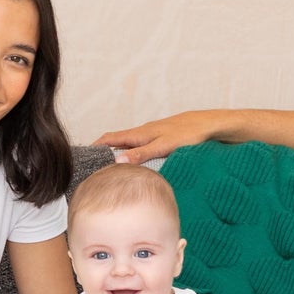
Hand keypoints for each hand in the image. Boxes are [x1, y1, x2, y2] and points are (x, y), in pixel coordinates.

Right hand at [93, 110, 223, 164]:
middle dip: (103, 152)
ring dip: (118, 154)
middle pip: (117, 142)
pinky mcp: (163, 139)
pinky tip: (135, 164)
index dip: (94, 146)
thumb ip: (141, 154)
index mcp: (141, 133)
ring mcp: (153, 135)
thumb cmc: (191, 134)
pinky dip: (132, 155)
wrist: (212, 125)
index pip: (110, 138)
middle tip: (91, 166)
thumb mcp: (164, 146)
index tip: (81, 156)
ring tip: (109, 168)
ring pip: (130, 145)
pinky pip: (141, 147)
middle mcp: (144, 132)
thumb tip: (116, 161)